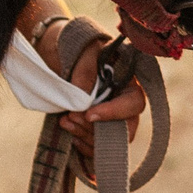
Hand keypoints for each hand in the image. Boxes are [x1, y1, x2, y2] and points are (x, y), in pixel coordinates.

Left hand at [56, 29, 147, 166]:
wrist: (58, 52)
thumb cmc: (76, 46)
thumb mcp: (82, 49)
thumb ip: (85, 68)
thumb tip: (85, 96)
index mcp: (128, 79)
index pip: (133, 102)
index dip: (114, 113)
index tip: (89, 114)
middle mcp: (123, 100)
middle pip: (125, 127)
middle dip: (96, 129)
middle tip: (71, 118)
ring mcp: (111, 116)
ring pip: (109, 139)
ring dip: (85, 135)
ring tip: (64, 121)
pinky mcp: (96, 127)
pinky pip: (97, 146)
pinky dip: (82, 144)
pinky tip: (69, 130)